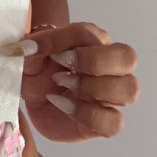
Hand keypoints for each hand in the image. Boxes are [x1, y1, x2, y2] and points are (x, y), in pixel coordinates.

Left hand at [15, 22, 139, 142]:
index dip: (66, 41)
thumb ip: (33, 46)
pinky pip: (115, 122)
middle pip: (127, 57)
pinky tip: (63, 105)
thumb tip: (28, 47)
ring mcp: (112, 96)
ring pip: (128, 89)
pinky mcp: (106, 122)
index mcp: (95, 42)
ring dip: (93, 87)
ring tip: (62, 85)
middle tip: (64, 67)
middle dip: (95, 61)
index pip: (92, 34)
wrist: (35, 101)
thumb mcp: (30, 54)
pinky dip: (88, 115)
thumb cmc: (39, 71)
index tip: (44, 51)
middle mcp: (111, 67)